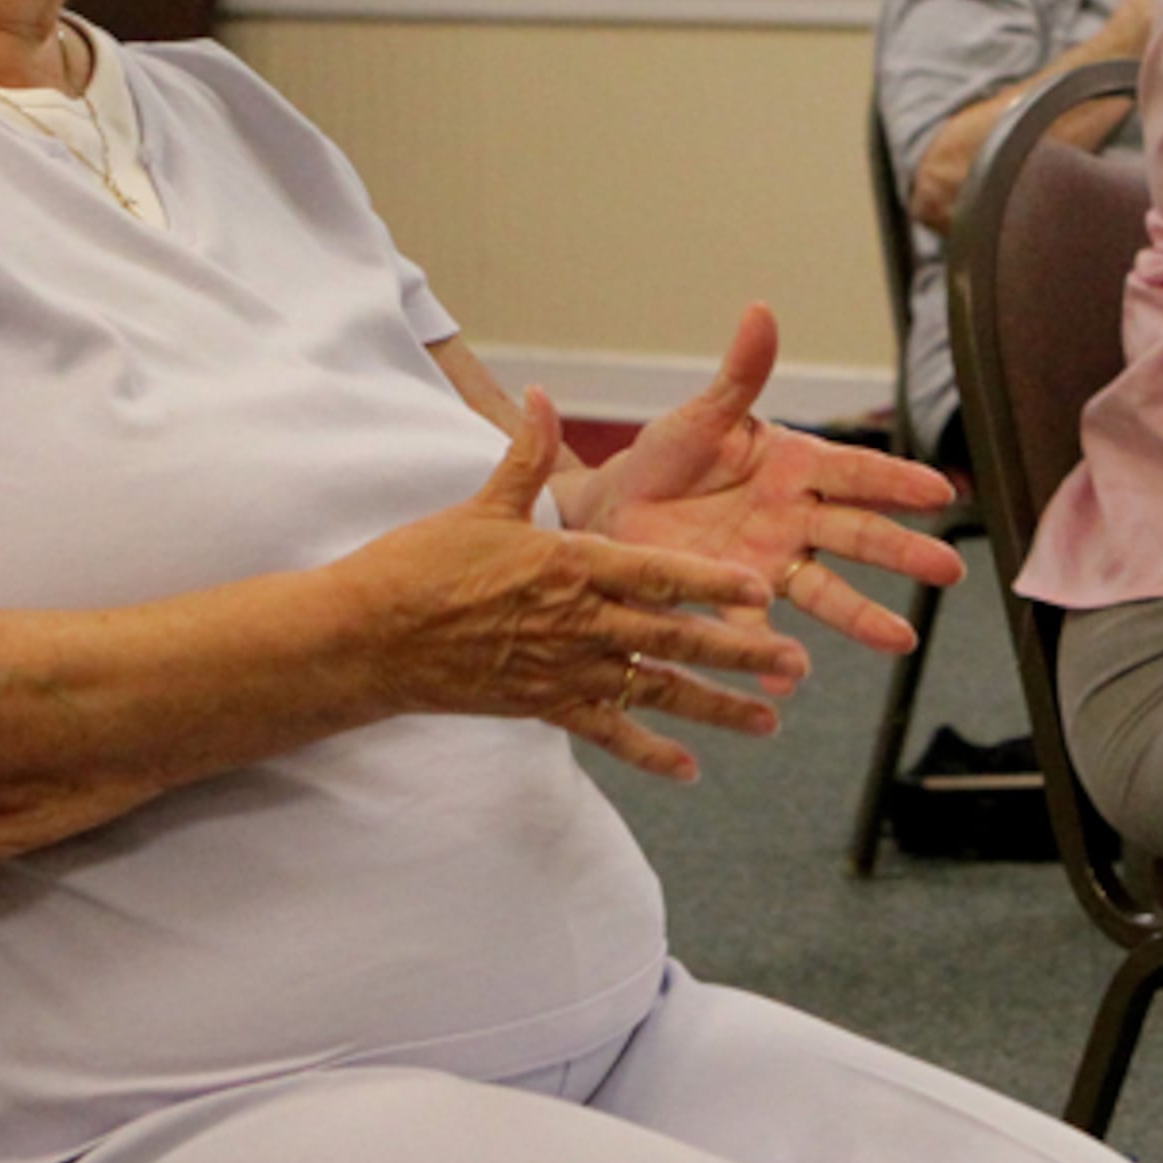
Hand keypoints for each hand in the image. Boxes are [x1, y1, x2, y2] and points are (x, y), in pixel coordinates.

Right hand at [343, 390, 802, 781]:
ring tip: (767, 721)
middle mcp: (577, 622)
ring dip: (714, 707)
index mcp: (569, 565)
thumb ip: (523, 454)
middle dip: (739, 651)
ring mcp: (562, 670)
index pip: (657, 573)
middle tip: (794, 662)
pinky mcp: (542, 706)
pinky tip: (689, 768)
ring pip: (654, 691)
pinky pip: (606, 733)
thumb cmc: (420, 564)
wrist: (368, 638)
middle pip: (673, 638)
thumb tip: (539, 394)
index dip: (712, 583)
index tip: (759, 591)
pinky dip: (649, 752)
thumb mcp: (481, 503)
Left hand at [569, 304, 965, 654]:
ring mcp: (770, 561)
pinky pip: (755, 626)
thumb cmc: (668, 456)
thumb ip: (738, 375)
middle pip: (858, 534)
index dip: (897, 482)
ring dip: (861, 617)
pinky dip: (769, 651)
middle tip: (950, 571)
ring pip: (824, 589)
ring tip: (900, 641)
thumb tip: (760, 310)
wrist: (617, 508)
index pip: (855, 472)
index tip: (942, 493)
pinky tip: (786, 677)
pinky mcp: (734, 595)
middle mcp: (794, 517)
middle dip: (904, 553)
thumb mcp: (702, 415)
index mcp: (793, 464)